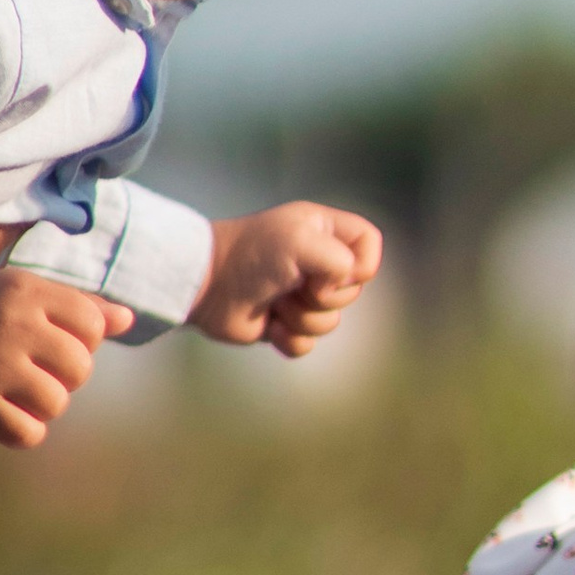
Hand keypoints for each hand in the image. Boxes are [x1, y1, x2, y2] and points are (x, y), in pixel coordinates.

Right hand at [0, 274, 127, 446]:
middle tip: (26, 369)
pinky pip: (30, 434)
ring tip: (9, 389)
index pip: (92, 326)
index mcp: (26, 290)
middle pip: (79, 369)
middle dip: (60, 377)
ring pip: (56, 404)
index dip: (78, 343)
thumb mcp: (20, 296)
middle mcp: (13, 323)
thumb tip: (129, 319)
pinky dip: (18, 430)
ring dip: (39, 406)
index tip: (47, 342)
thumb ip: (77, 307)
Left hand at [194, 201, 383, 359]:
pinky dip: (289, 339)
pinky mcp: (283, 323)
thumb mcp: (300, 242)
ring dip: (302, 319)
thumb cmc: (251, 255)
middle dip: (322, 298)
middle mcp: (315, 260)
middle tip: (291, 285)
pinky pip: (308, 343)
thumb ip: (339, 258)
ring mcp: (299, 293)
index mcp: (323, 231)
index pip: (370, 244)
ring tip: (274, 305)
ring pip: (331, 322)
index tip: (336, 270)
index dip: (362, 265)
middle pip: (353, 291)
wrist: (204, 284)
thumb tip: (339, 287)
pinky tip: (268, 326)